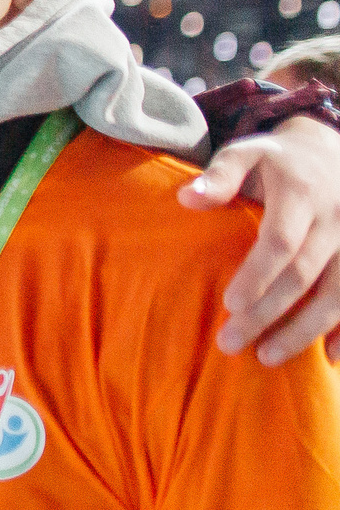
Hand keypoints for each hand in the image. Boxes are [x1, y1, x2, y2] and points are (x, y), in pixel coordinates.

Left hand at [180, 115, 339, 363]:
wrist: (331, 151)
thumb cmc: (276, 162)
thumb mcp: (245, 154)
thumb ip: (219, 175)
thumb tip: (186, 198)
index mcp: (301, 193)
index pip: (280, 241)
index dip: (257, 274)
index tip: (229, 305)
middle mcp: (336, 218)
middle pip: (303, 274)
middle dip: (269, 312)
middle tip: (231, 342)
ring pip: (337, 294)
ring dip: (304, 329)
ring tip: (268, 357)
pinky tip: (330, 358)